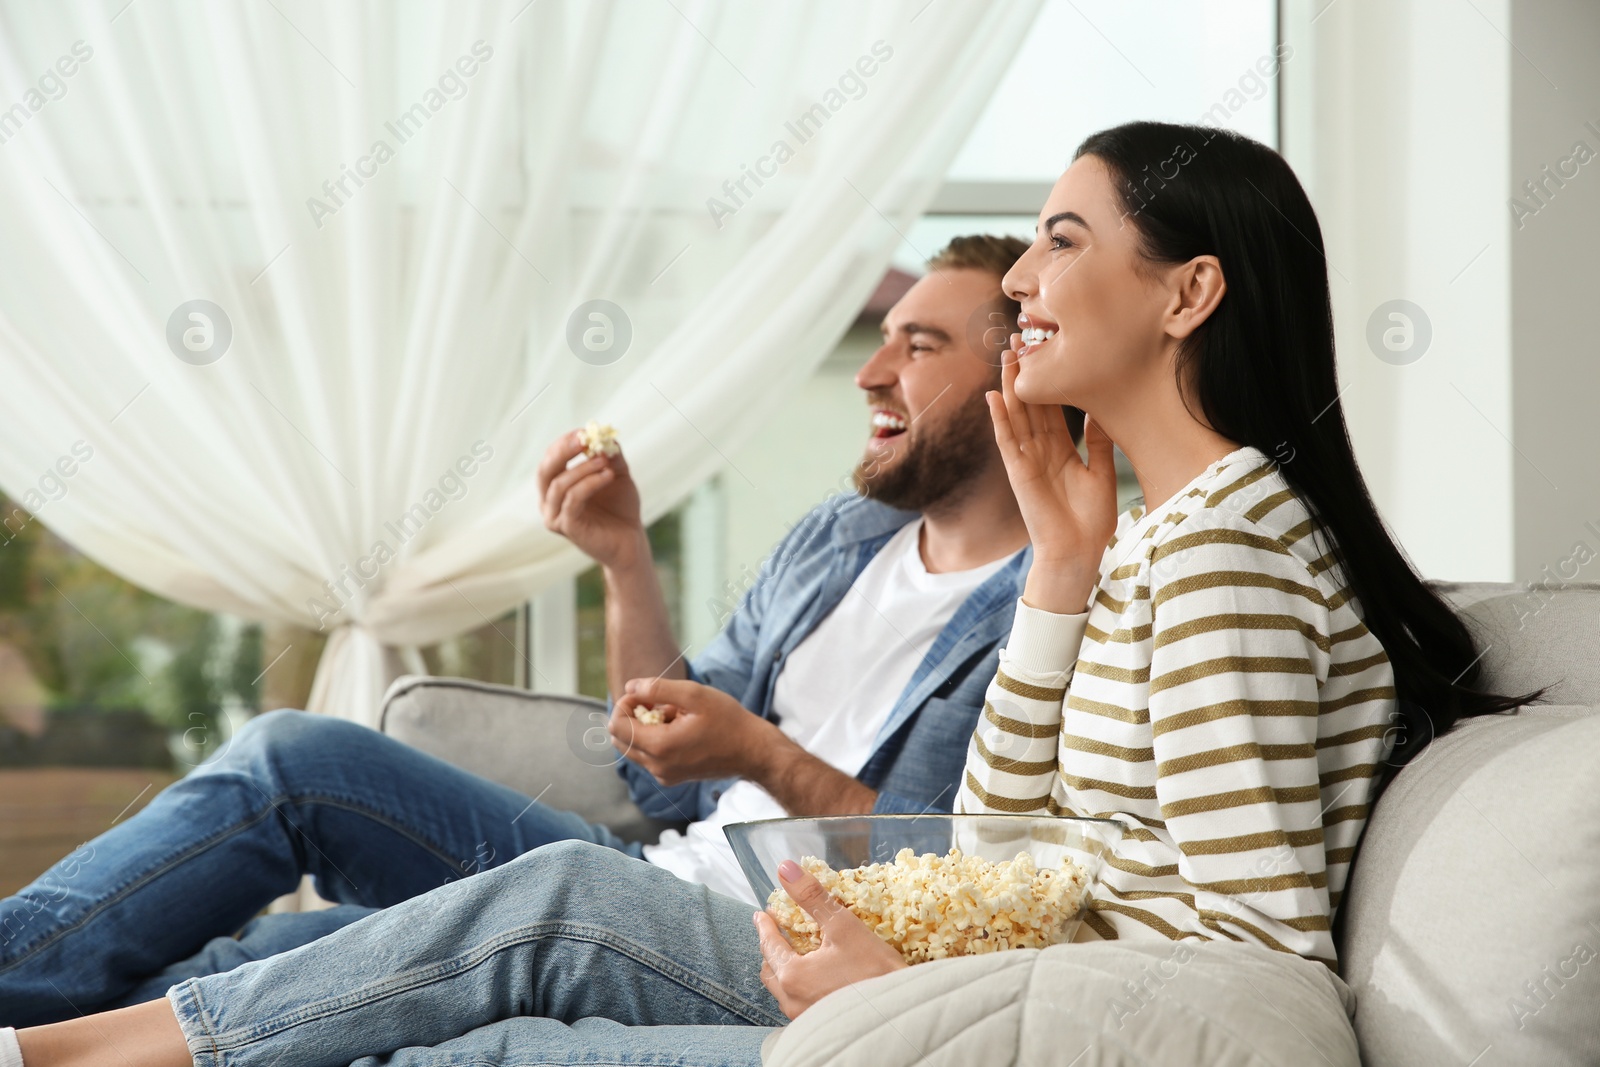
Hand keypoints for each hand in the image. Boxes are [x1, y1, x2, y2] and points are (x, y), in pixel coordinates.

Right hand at [536, 429, 644, 569]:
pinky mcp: (567, 527)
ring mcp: (555, 516)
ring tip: (604, 461)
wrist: (630, 541)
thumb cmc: (620, 509)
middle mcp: (549, 502)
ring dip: (582, 468)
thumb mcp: (617, 475)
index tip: (583, 431)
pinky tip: (608, 475)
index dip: (564, 443)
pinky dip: (590, 483)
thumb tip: (605, 436)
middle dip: (563, 450)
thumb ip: (610, 456)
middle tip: (583, 438)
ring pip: (559, 484)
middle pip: (545, 470)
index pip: (550, 459)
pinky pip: (573, 499)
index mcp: (555, 487)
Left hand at [608, 678, 780, 786]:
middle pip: (621, 739)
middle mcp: (657, 767)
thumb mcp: (694, 695)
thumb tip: (630, 687)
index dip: (625, 704)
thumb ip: (657, 689)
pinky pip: (649, 757)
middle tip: (658, 703)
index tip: (645, 694)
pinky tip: (680, 728)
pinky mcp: (672, 777)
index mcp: (660, 747)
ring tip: (673, 715)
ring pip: (634, 748)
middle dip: (632, 716)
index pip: (617, 726)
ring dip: (645, 727)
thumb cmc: (728, 721)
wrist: (753, 751)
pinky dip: (656, 739)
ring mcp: (664, 775)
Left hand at [754, 860, 906, 1018]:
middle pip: (770, 970)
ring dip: (785, 969)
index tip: (762, 914)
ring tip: (796, 953)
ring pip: (783, 990)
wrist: (902, 1015)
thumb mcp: (843, 926)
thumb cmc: (875, 971)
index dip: (765, 926)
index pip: (769, 945)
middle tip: (777, 931)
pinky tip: (815, 978)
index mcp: (792, 976)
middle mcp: (792, 1002)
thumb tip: (786, 869)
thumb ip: (812, 897)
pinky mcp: (820, 1026)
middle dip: (771, 948)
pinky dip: (799, 986)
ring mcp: (805, 1018)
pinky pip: (798, 1003)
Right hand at [988, 339, 1118, 613]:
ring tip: (1006, 354)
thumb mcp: (1101, 472)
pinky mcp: (1019, 473)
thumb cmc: (1090, 520)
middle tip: (1021, 337)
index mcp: (1059, 449)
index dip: (1047, 378)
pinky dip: (1000, 419)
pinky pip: (1007, 441)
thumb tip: (1101, 412)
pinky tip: (994, 397)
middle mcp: (1039, 451)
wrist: (1079, 552)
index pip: (1050, 406)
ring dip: (1009, 385)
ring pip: (1015, 415)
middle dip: (1024, 371)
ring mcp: (1026, 460)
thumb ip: (1098, 442)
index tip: (1047, 350)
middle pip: (1029, 403)